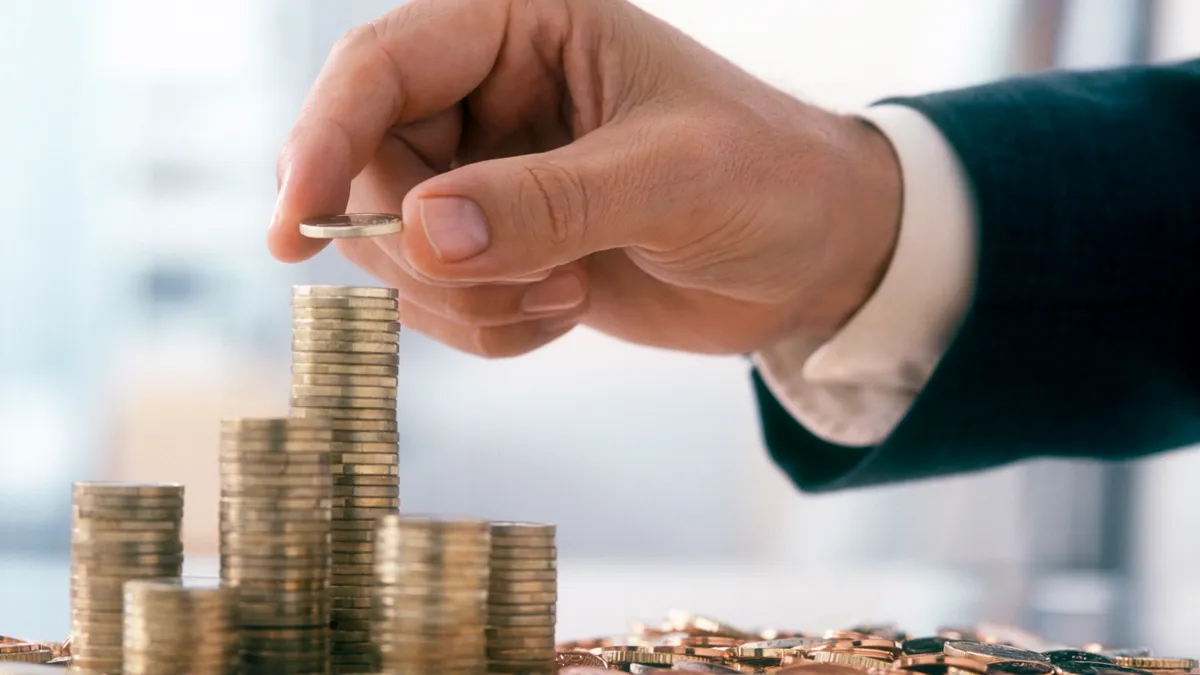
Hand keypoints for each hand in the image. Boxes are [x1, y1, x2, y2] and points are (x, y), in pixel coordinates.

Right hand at [268, 0, 901, 357]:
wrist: (813, 255)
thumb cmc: (768, 179)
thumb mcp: (672, 179)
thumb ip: (549, 201)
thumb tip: (420, 232)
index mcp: (523, 28)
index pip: (381, 67)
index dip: (323, 142)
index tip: (293, 232)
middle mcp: (489, 96)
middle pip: (371, 170)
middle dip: (430, 251)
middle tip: (532, 278)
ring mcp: (489, 176)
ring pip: (396, 249)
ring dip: (468, 298)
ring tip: (570, 289)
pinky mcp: (501, 246)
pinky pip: (438, 300)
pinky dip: (489, 327)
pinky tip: (568, 309)